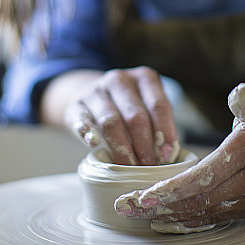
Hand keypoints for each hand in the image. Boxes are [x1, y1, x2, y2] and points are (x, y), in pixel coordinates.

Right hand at [64, 66, 179, 165]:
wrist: (91, 93)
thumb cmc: (128, 106)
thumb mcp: (147, 106)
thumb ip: (158, 124)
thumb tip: (168, 153)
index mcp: (145, 78)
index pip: (158, 105)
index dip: (165, 132)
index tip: (166, 155)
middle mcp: (120, 79)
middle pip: (135, 116)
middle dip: (144, 145)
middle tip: (149, 166)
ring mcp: (96, 91)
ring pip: (110, 121)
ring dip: (122, 148)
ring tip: (129, 166)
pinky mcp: (76, 104)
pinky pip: (81, 119)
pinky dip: (87, 132)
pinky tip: (93, 145)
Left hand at [115, 83, 244, 229]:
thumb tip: (235, 96)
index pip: (205, 176)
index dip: (172, 188)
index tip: (143, 194)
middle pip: (199, 200)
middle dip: (159, 207)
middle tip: (125, 207)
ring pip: (204, 214)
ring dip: (168, 217)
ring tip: (135, 215)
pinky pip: (214, 218)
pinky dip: (187, 221)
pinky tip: (162, 220)